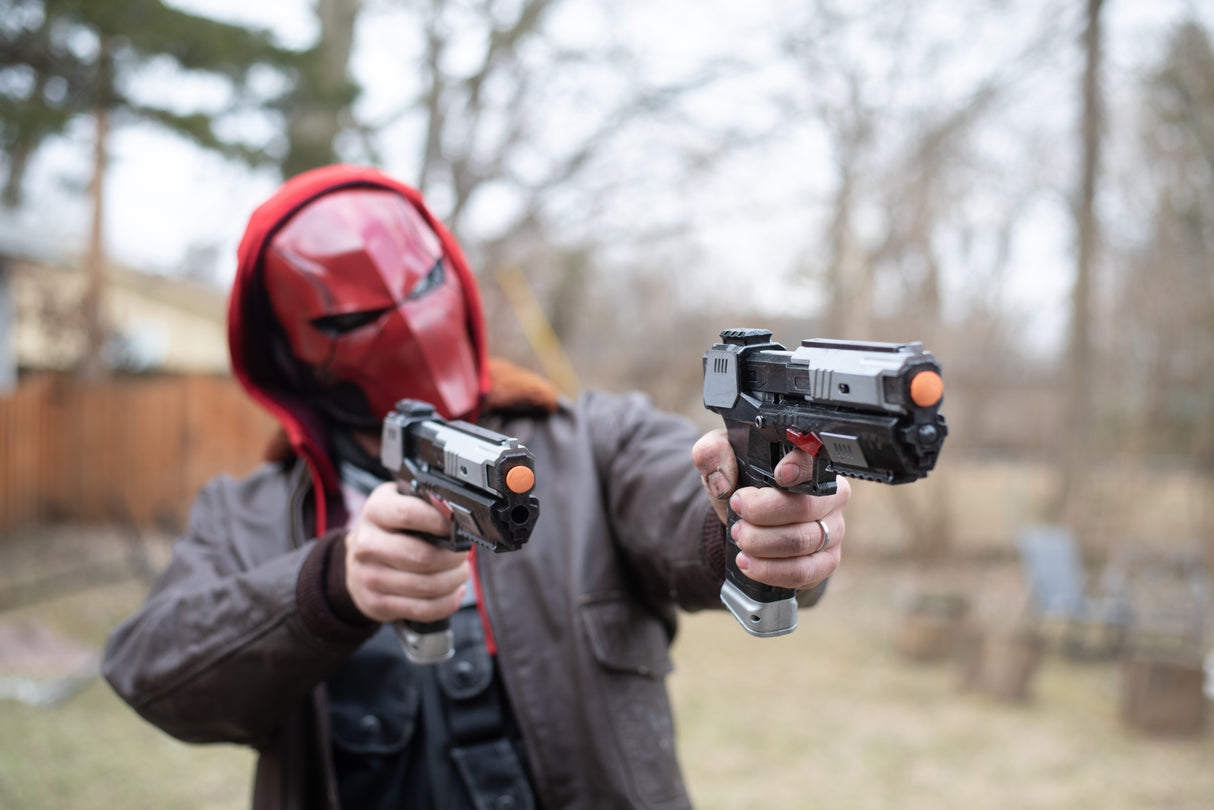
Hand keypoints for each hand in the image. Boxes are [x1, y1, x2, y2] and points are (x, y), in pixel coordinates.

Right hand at [345, 482, 470, 623]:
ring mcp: (370, 577)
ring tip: (460, 572)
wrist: (356, 562)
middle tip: (463, 554)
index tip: (457, 527)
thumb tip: (455, 510)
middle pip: (422, 557)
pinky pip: (423, 609)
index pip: (409, 514)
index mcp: (375, 512)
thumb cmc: (388, 530)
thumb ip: (424, 502)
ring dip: (454, 580)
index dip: (440, 521)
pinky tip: (453, 591)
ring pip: (427, 586)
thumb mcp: (399, 503)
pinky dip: (447, 602)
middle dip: (454, 557)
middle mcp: (367, 544)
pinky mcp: (378, 604)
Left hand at [692, 429, 849, 590]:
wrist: (742, 520)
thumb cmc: (740, 485)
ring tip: (739, 537)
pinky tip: (749, 563)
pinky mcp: (825, 562)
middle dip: (762, 514)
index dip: (800, 469)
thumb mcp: (720, 461)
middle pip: (806, 507)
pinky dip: (771, 571)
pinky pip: (804, 572)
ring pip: (803, 542)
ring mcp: (833, 531)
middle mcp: (831, 496)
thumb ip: (713, 454)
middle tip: (738, 516)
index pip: (815, 462)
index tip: (778, 476)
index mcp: (810, 464)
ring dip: (762, 543)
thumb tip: (723, 480)